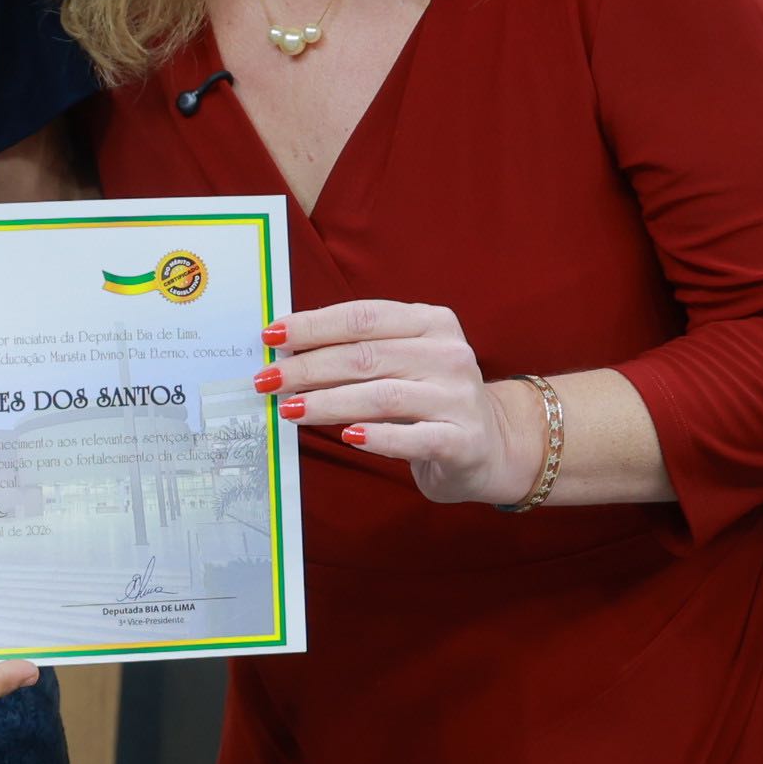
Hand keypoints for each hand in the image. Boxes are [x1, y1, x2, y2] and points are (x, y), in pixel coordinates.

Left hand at [259, 298, 528, 504]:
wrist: (495, 446)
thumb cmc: (431, 400)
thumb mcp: (406, 362)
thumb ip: (361, 352)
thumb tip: (288, 353)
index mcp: (432, 322)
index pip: (363, 317)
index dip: (314, 324)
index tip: (271, 335)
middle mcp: (448, 354)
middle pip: (365, 355)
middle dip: (308, 367)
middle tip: (267, 380)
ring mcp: (458, 397)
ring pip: (382, 395)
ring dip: (328, 402)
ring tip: (289, 409)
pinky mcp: (462, 440)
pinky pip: (413, 437)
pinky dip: (378, 436)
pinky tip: (348, 437)